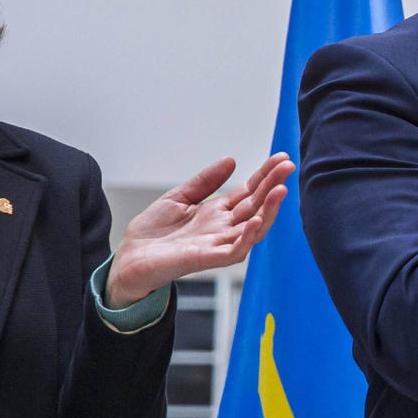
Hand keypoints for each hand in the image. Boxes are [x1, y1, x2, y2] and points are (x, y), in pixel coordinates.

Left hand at [106, 154, 294, 305]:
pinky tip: (257, 220)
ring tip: (281, 190)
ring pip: (254, 227)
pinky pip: (236, 250)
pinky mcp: (208, 259)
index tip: (280, 159)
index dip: (265, 176)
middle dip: (273, 186)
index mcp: (218, 212)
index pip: (249, 192)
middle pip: (256, 205)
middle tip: (288, 166)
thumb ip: (204, 181)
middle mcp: (223, 228)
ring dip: (270, 209)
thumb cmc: (152, 233)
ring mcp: (218, 243)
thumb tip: (230, 160)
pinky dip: (248, 237)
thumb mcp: (178, 197)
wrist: (129, 258)